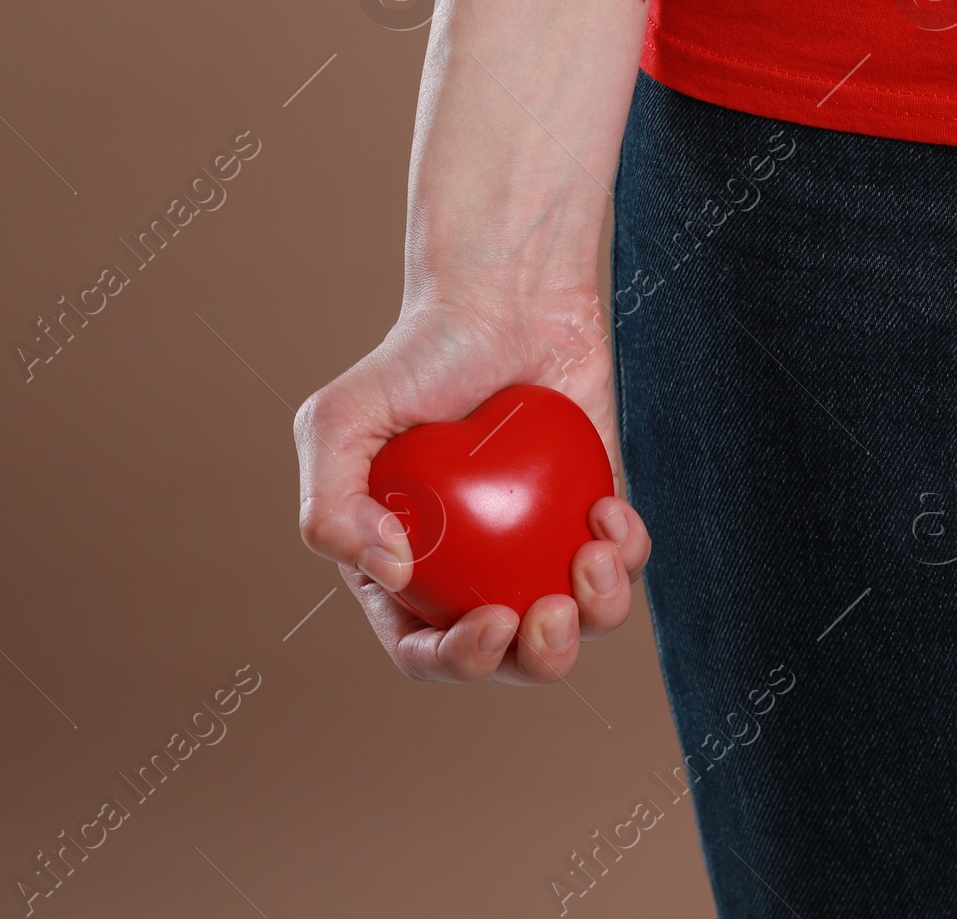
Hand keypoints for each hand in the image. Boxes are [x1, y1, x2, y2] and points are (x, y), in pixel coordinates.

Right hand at [294, 291, 650, 684]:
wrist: (501, 295)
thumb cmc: (415, 357)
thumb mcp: (338, 421)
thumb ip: (330, 507)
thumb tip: (393, 576)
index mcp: (405, 569)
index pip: (424, 647)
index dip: (459, 659)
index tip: (495, 620)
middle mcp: (473, 569)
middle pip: (510, 656)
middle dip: (538, 658)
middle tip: (553, 612)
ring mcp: (536, 545)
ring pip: (576, 623)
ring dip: (597, 615)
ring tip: (596, 557)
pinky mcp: (591, 512)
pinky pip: (620, 563)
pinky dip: (626, 556)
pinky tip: (610, 512)